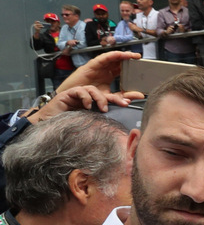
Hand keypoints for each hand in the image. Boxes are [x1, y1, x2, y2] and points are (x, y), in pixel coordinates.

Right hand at [27, 84, 141, 123]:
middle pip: (105, 92)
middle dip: (116, 97)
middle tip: (124, 103)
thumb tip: (119, 134)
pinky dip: (86, 98)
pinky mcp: (69, 94)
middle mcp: (88, 97)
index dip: (121, 99)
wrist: (50, 125)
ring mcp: (78, 94)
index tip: (133, 102)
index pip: (111, 98)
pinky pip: (80, 91)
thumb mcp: (90, 125)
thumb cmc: (70, 125)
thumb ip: (102, 125)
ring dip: (100, 99)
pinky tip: (88, 106)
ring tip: (103, 109)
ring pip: (93, 90)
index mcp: (95, 103)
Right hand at [54, 50, 140, 95]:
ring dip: (122, 55)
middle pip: (118, 61)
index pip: (122, 68)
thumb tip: (140, 95)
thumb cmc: (89, 97)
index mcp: (109, 75)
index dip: (131, 66)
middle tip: (139, 57)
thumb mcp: (109, 97)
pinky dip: (111, 56)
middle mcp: (104, 69)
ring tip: (131, 55)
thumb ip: (123, 96)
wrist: (72, 97)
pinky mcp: (91, 65)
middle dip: (129, 58)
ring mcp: (98, 66)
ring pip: (111, 58)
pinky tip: (118, 55)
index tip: (142, 66)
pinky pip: (102, 58)